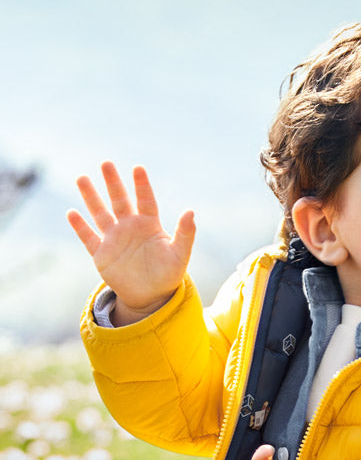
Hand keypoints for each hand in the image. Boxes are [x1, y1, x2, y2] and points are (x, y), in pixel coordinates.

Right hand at [67, 162, 195, 324]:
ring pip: (100, 214)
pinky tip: (72, 213)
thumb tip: (191, 211)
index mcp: (150, 224)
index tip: (138, 168)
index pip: (145, 200)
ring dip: (91, 197)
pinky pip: (89, 238)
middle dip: (113, 183)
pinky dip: (80, 227)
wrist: (150, 296)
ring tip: (82, 178)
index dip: (142, 185)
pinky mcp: (102, 254)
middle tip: (106, 163)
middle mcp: (130, 227)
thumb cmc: (168, 274)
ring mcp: (114, 239)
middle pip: (120, 201)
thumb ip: (185, 233)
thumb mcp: (179, 254)